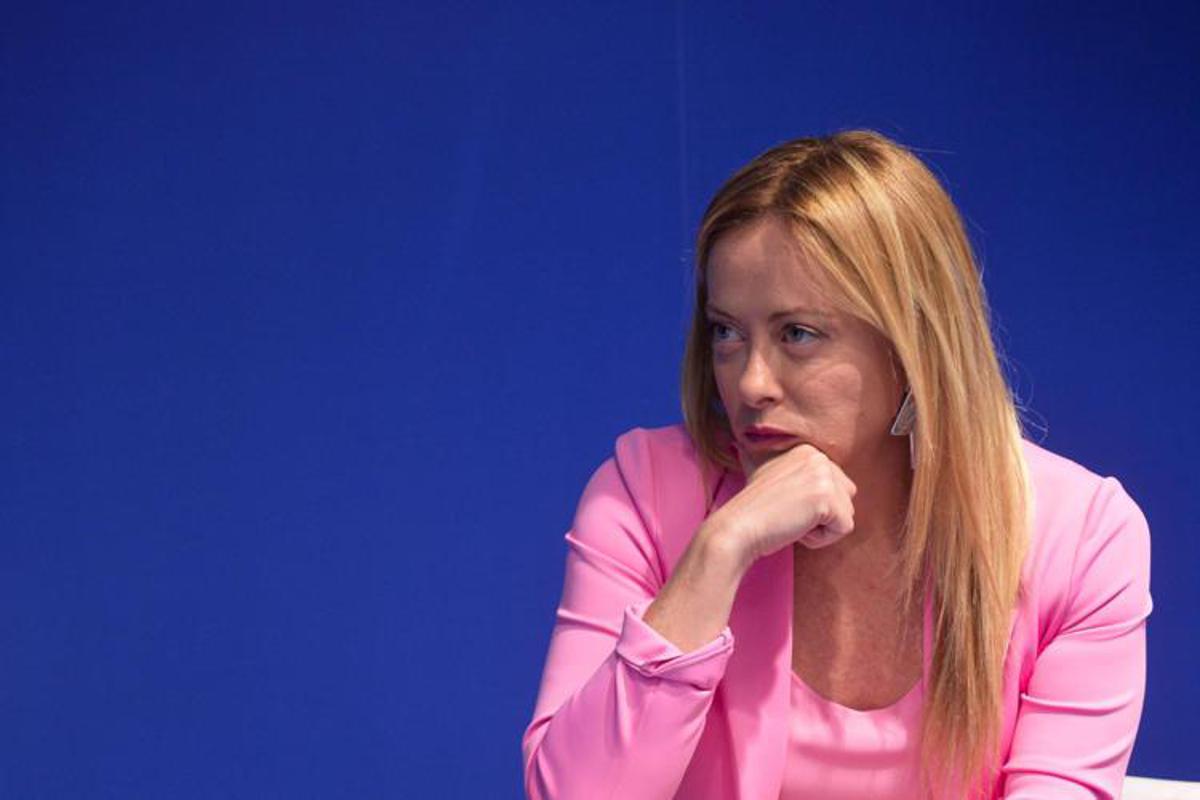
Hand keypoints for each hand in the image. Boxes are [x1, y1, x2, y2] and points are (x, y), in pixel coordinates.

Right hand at [707, 442, 857, 567]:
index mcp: (807, 450)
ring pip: (846, 514)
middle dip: (822, 515)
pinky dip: (821, 538)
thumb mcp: (763, 471)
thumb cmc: (751, 508)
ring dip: (821, 527)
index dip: (813, 504)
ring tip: (792, 520)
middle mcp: (818, 457)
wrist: (738, 525)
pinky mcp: (827, 499)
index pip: (836, 485)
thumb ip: (777, 463)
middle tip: (789, 513)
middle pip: (846, 498)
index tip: (785, 504)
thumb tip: (738, 443)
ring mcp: (824, 477)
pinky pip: (843, 528)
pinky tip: (797, 528)